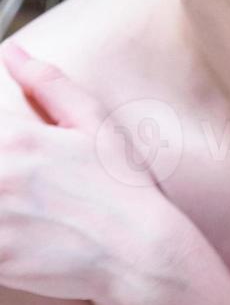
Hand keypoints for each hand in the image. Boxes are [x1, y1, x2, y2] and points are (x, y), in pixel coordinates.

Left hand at [0, 38, 180, 304]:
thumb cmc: (122, 184)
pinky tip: (18, 231)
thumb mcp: (93, 122)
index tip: (8, 154)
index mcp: (18, 139)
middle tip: (18, 183)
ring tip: (19, 206)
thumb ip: (47, 84)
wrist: (141, 252)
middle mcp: (0, 177)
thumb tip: (11, 52)